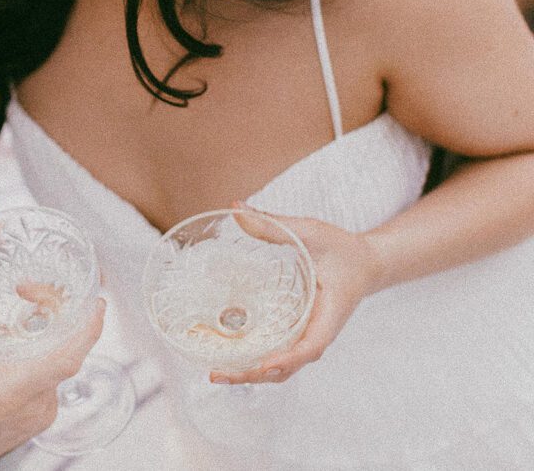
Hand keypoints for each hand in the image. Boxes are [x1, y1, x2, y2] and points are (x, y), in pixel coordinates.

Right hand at [0, 263, 105, 470]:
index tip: (97, 302)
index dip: (87, 328)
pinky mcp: (37, 419)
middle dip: (49, 313)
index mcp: (11, 389)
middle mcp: (32, 404)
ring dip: (33, 338)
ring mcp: (38, 414)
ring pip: (52, 362)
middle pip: (60, 349)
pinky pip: (46, 378)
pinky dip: (29, 358)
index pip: (67, 357)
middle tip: (27, 290)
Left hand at [209, 207, 382, 385]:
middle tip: (217, 374)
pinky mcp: (299, 333)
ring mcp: (308, 336)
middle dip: (254, 375)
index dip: (287, 358)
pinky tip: (229, 357)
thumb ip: (274, 223)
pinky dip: (256, 361)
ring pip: (282, 367)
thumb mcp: (311, 231)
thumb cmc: (344, 248)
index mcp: (330, 313)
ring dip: (251, 374)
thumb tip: (236, 208)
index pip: (312, 345)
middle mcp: (319, 331)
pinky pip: (279, 355)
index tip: (263, 364)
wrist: (367, 263)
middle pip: (288, 366)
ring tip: (217, 373)